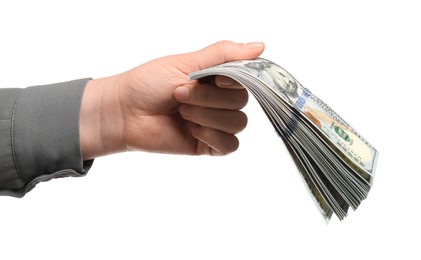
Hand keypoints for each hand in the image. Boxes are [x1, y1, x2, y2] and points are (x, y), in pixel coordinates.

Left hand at [80, 40, 264, 158]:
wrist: (124, 112)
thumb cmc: (149, 83)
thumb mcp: (187, 62)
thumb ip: (223, 54)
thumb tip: (259, 46)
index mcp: (216, 79)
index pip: (245, 79)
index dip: (231, 80)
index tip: (212, 79)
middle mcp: (219, 101)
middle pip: (242, 102)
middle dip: (209, 98)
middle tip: (180, 94)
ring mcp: (215, 124)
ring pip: (238, 123)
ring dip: (208, 116)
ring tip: (182, 112)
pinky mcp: (208, 144)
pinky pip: (230, 145)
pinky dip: (212, 136)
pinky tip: (191, 130)